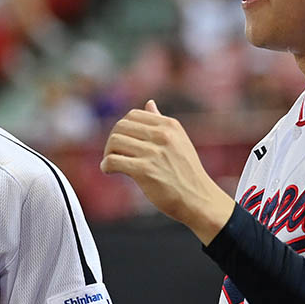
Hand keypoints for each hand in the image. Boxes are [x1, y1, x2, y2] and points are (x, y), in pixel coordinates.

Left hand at [100, 100, 235, 244]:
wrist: (198, 199)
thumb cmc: (187, 173)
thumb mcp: (179, 141)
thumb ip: (161, 122)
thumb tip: (149, 103)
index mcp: (170, 125)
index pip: (133, 115)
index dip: (122, 128)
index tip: (122, 142)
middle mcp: (163, 135)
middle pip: (120, 126)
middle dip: (112, 140)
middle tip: (113, 154)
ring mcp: (154, 152)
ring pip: (114, 141)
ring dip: (107, 153)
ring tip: (111, 164)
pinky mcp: (145, 170)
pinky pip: (113, 161)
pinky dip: (106, 166)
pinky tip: (109, 171)